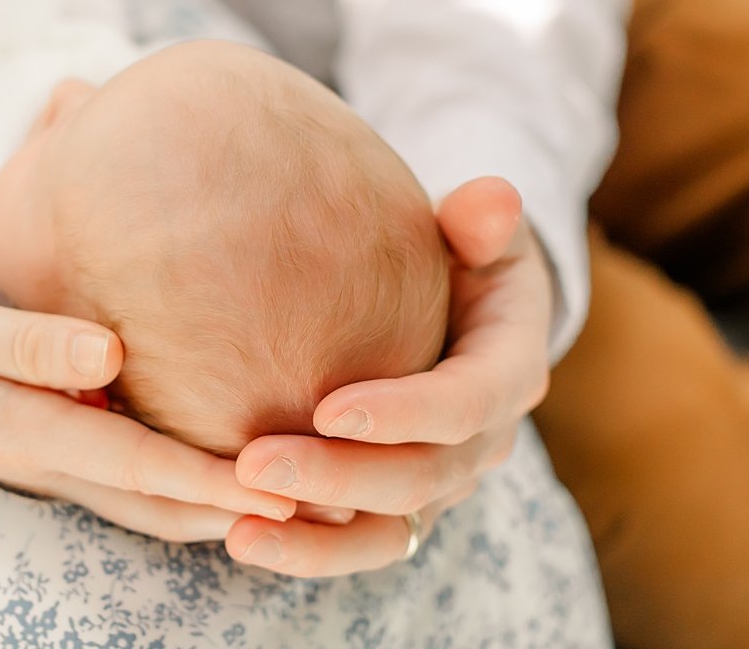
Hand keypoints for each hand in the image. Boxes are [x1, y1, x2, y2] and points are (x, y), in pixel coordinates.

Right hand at [0, 284, 296, 541]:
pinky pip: (120, 479)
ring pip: (141, 500)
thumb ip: (24, 343)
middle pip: (153, 501)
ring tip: (294, 502)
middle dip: (234, 512)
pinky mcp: (40, 447)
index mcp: (22, 428)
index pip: (134, 463)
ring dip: (213, 509)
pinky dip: (174, 486)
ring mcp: (42, 461)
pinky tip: (217, 470)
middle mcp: (42, 458)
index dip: (208, 481)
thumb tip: (105, 354)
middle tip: (322, 511)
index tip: (281, 491)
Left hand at [226, 176, 554, 575]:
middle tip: (255, 464)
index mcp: (509, 372)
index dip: (405, 413)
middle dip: (338, 478)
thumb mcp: (481, 230)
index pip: (465, 404)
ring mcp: (442, 484)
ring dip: (315, 538)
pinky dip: (306, 550)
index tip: (328, 407)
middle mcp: (483, 442)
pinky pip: (359, 545)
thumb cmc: (460, 255)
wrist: (460, 311)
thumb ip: (482, 220)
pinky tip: (239, 537)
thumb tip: (490, 197)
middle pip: (419, 479)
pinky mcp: (401, 508)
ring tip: (239, 530)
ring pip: (388, 532)